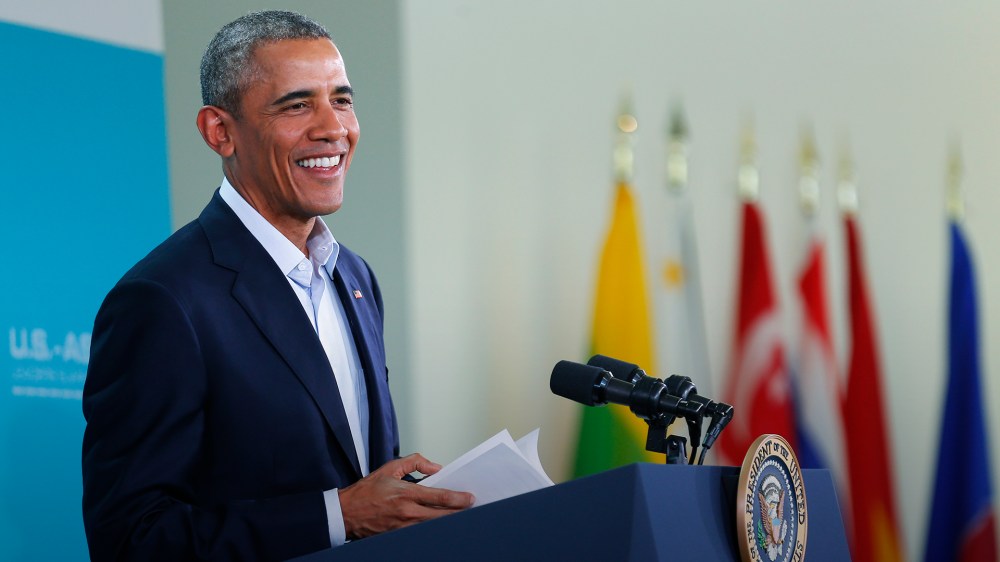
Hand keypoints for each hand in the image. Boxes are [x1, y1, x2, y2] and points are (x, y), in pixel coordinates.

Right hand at [338, 453, 474, 539]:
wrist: (346, 513)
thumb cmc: (366, 491)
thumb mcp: (389, 468)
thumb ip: (415, 463)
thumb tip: (436, 468)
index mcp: (405, 494)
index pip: (439, 496)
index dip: (458, 498)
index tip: (469, 498)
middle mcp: (407, 512)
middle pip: (442, 516)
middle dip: (459, 513)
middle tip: (471, 509)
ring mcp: (403, 528)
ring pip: (434, 526)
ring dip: (447, 521)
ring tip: (459, 516)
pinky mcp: (399, 537)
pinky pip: (421, 533)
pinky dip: (432, 528)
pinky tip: (440, 524)